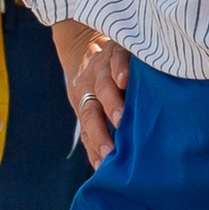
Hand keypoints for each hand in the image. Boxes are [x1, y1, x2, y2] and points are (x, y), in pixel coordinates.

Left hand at [50, 19, 129, 166]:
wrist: (84, 42)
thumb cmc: (92, 84)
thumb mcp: (89, 105)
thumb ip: (96, 131)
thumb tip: (104, 167)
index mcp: (84, 103)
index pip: (88, 128)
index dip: (95, 144)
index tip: (105, 162)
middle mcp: (90, 88)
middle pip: (92, 111)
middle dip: (101, 130)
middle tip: (111, 150)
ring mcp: (103, 69)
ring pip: (103, 86)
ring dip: (111, 102)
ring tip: (120, 118)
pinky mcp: (118, 49)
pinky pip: (118, 58)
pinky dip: (120, 69)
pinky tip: (124, 80)